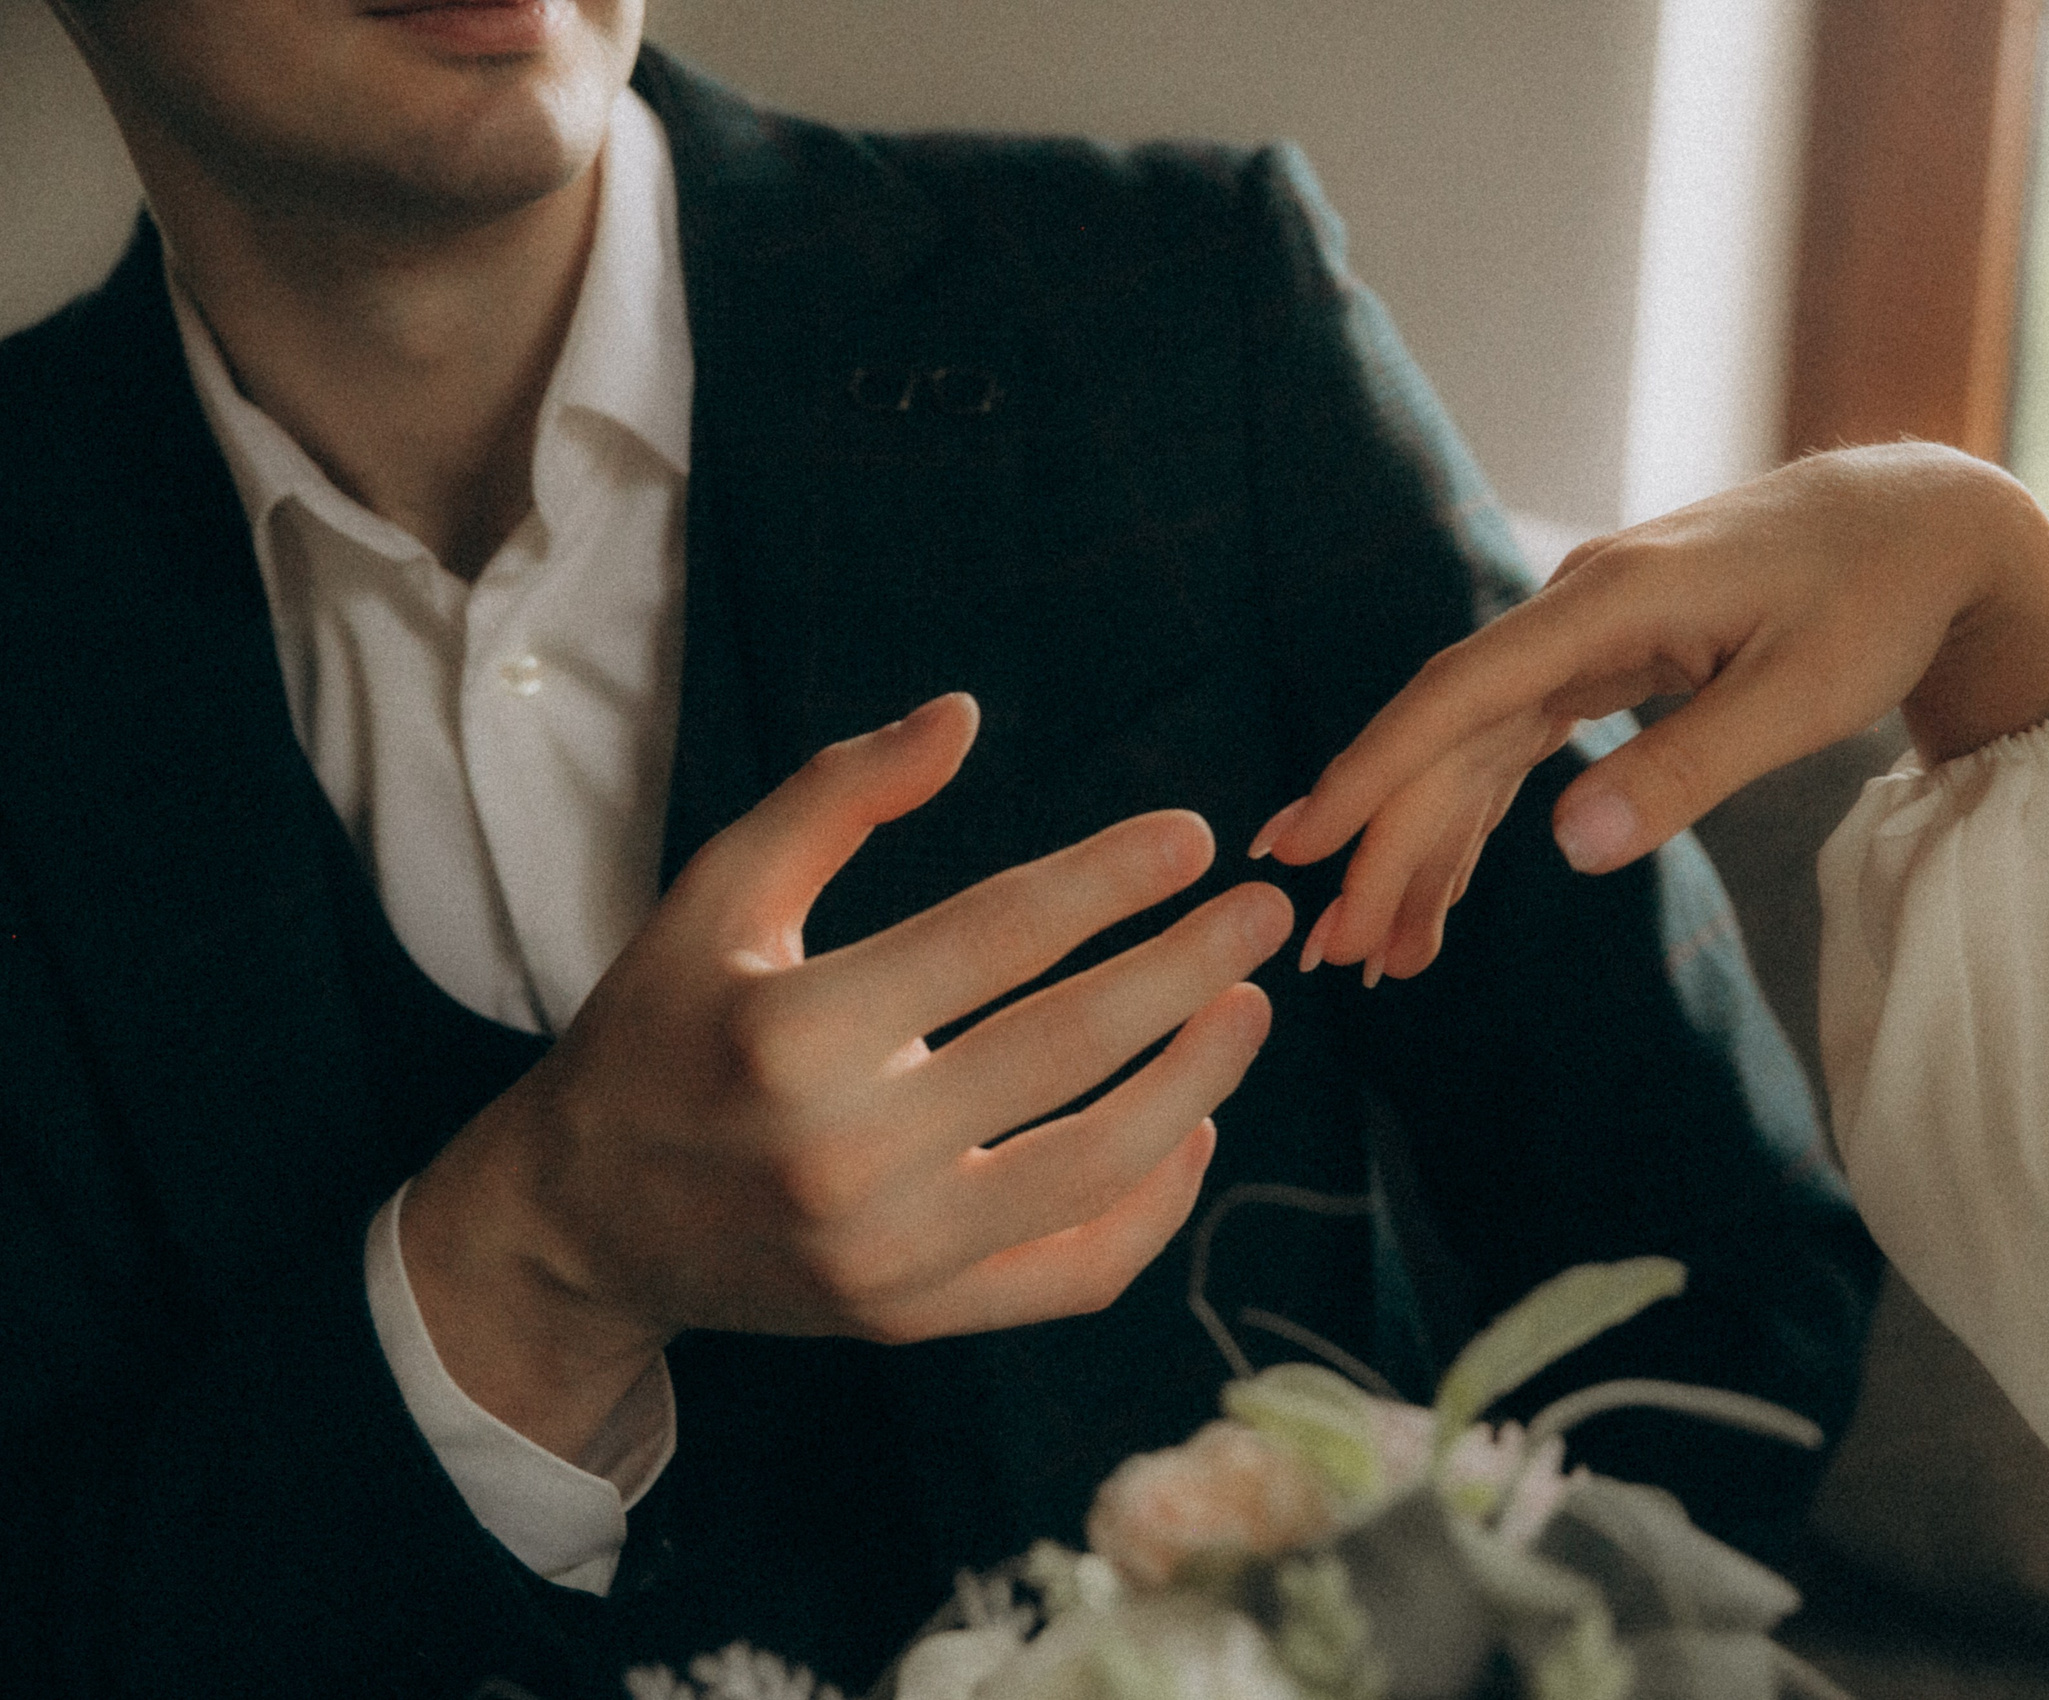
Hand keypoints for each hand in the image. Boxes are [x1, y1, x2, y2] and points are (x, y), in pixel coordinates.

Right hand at [401, 693, 1293, 1459]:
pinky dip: (1156, 1204)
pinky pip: (1076, 1271)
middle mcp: (842, 1154)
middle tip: (1264, 913)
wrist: (582, 1226)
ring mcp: (886, 1254)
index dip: (1108, 880)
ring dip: (1197, 1082)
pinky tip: (1192, 1128)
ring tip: (1250, 1009)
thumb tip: (963, 714)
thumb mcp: (712, 897)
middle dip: (1185, 970)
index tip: (1192, 839)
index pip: (993, 939)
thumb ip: (834, 797)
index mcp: (788, 1034)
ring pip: (1094, 1167)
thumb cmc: (658, 1034)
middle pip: (1064, 1050)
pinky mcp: (914, 1320)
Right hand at [1250, 444, 2048, 982]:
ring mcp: (1583, 633)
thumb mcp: (1799, 698)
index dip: (1373, 772)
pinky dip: (1476, 814)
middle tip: (1333, 951)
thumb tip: (1569, 848)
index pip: (1458, 696)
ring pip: (1473, 747)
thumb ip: (1685, 770)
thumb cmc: (1873, 600)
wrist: (1918, 521)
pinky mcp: (1603, 658)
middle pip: (1449, 736)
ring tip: (1379, 949)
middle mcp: (1574, 608)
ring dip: (1423, 843)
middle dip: (1385, 843)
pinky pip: (1513, 743)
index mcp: (1607, 604)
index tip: (1305, 845)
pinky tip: (1442, 883)